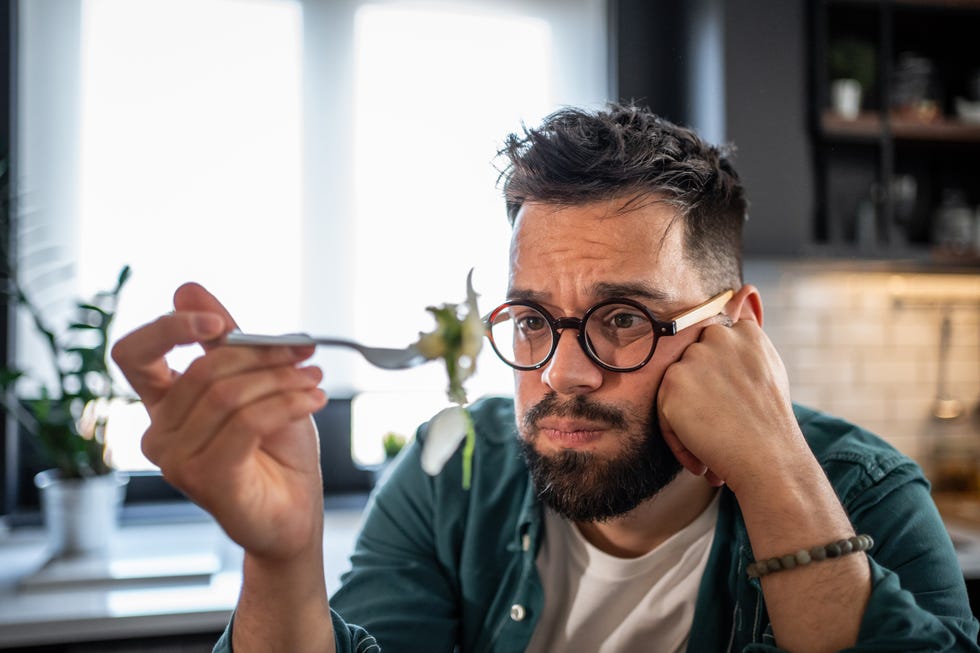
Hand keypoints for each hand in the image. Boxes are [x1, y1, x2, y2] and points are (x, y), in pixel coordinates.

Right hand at [112, 283, 328, 558]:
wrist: (295, 509)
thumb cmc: (274, 448)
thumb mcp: (256, 382)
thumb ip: (226, 340)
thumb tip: (186, 288)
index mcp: (163, 402)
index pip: (134, 353)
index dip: (169, 329)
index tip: (220, 324)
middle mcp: (159, 431)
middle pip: (204, 369)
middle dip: (262, 354)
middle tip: (304, 351)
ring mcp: (176, 459)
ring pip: (229, 394)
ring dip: (282, 380)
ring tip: (314, 381)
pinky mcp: (205, 479)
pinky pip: (247, 422)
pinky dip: (288, 403)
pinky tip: (314, 398)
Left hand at [657, 318, 805, 493]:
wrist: (769, 460)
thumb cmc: (770, 423)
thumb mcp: (767, 366)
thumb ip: (749, 331)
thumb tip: (747, 289)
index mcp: (745, 333)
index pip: (712, 345)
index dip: (716, 381)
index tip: (730, 404)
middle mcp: (719, 337)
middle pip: (689, 366)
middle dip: (700, 400)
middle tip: (723, 427)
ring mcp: (695, 358)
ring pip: (674, 389)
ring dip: (686, 420)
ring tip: (715, 443)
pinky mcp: (674, 381)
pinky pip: (662, 412)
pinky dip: (677, 438)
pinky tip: (702, 455)